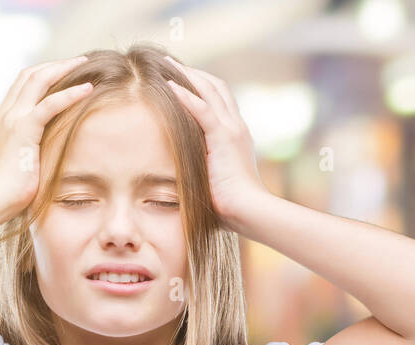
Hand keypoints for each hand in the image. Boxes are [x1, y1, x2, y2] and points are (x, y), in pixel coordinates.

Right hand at [0, 56, 94, 219]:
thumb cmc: (5, 194)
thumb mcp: (18, 167)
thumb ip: (29, 154)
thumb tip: (45, 161)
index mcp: (2, 121)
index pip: (22, 86)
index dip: (43, 75)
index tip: (64, 73)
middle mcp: (5, 114)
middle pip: (29, 75)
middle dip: (54, 65)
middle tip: (79, 61)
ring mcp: (12, 119)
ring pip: (37, 81)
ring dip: (63, 69)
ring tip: (85, 64)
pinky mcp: (23, 130)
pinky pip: (49, 104)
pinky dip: (70, 94)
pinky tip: (89, 89)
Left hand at [164, 56, 269, 230]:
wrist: (249, 212)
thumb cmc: (232, 206)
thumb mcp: (215, 180)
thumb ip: (203, 169)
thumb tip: (182, 175)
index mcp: (236, 136)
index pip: (220, 100)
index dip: (202, 86)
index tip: (181, 79)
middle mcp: (237, 127)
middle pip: (217, 87)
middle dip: (194, 73)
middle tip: (170, 63)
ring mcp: (232, 130)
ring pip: (211, 91)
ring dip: (188, 75)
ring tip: (166, 65)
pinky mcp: (224, 138)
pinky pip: (203, 109)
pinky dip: (186, 95)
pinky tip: (170, 85)